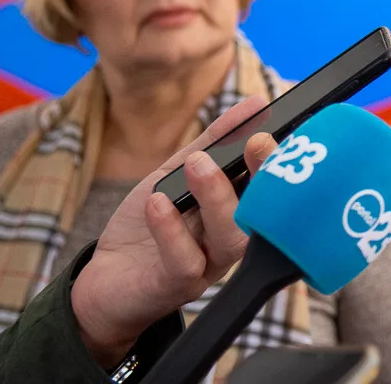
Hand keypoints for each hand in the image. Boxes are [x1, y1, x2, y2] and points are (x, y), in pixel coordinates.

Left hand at [71, 95, 277, 367]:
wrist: (107, 277)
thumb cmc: (148, 224)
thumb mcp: (175, 175)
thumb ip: (213, 143)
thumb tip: (255, 104)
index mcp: (243, 213)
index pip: (274, 187)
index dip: (283, 161)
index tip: (280, 128)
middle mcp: (234, 240)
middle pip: (263, 214)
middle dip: (264, 176)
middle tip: (258, 141)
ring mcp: (210, 266)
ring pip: (230, 238)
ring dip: (217, 197)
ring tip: (199, 164)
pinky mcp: (176, 286)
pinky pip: (184, 260)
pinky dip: (171, 230)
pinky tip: (158, 202)